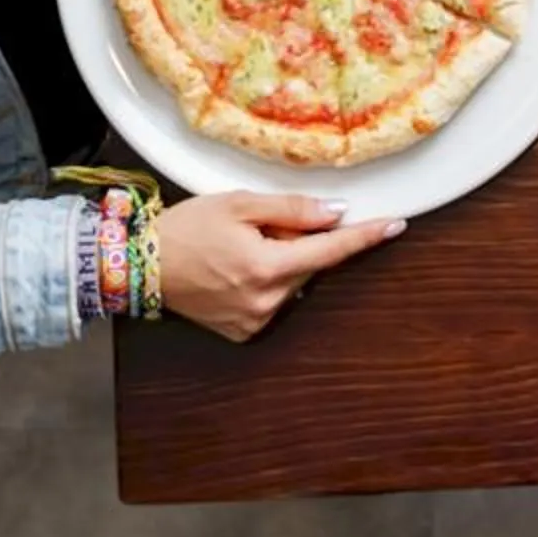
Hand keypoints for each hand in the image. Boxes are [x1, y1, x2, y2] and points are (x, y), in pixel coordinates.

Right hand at [153, 190, 403, 341]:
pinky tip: (233, 271)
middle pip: (308, 265)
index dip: (365, 237)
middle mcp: (266, 301)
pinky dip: (264, 282)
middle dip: (297, 241)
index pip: (330, 250)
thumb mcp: (238, 204)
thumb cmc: (186, 228)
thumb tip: (337, 214)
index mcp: (267, 267)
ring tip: (237, 248)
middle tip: (259, 225)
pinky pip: (271, 301)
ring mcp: (254, 321)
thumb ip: (292, 209)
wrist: (140, 265)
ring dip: (279, 262)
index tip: (397, 226)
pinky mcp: (242, 332)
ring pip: (290, 283)